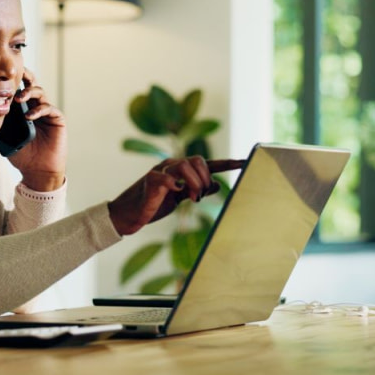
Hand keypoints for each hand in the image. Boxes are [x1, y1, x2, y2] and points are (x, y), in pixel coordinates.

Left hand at [7, 69, 65, 190]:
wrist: (37, 171)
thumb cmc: (22, 155)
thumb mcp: (4, 138)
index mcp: (22, 109)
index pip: (18, 89)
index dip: (13, 80)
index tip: (3, 75)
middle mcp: (34, 107)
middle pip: (31, 84)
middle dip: (25, 77)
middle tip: (16, 76)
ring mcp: (46, 112)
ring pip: (40, 93)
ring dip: (29, 92)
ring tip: (19, 99)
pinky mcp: (56, 119)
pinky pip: (49, 108)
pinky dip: (38, 110)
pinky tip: (29, 116)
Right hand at [107, 157, 247, 235]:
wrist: (129, 214)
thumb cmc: (154, 204)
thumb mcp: (181, 198)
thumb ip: (197, 190)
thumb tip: (215, 186)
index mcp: (181, 170)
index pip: (208, 163)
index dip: (227, 163)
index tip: (245, 162)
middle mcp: (171, 165)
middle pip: (198, 160)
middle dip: (205, 178)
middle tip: (200, 196)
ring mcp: (161, 171)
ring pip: (185, 165)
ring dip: (194, 183)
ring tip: (191, 198)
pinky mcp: (151, 180)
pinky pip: (168, 177)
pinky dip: (176, 185)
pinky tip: (176, 193)